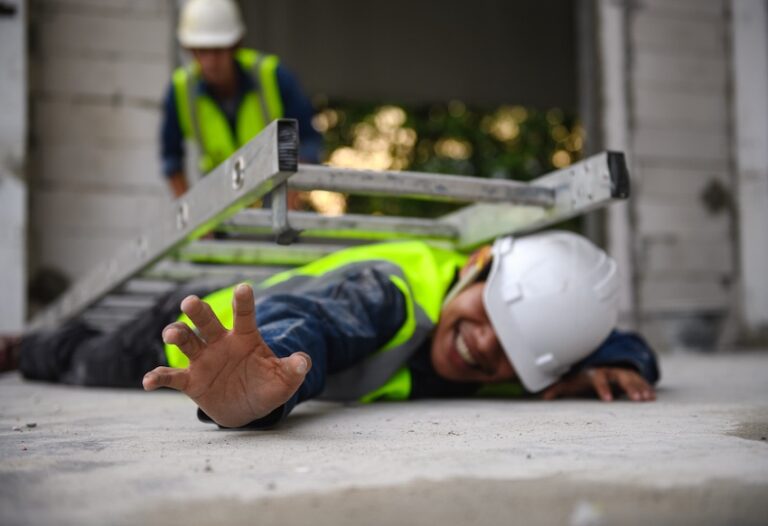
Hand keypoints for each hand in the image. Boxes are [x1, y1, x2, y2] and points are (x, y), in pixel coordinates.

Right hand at [142, 283, 311, 427]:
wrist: (248, 407)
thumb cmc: (266, 386)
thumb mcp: (284, 380)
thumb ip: (293, 369)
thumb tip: (304, 361)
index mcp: (245, 337)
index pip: (244, 315)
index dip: (243, 301)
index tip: (243, 287)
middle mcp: (220, 342)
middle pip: (207, 321)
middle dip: (198, 311)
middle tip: (190, 302)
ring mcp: (203, 359)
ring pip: (187, 341)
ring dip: (177, 334)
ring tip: (171, 333)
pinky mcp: (191, 380)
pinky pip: (172, 376)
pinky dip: (159, 377)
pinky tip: (149, 381)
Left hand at [541, 367, 654, 401]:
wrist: (599, 359)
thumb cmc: (584, 374)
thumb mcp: (571, 380)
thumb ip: (558, 388)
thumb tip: (543, 397)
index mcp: (596, 372)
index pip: (599, 379)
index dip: (603, 388)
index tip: (608, 400)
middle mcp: (611, 370)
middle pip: (621, 377)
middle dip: (629, 387)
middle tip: (636, 399)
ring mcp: (623, 372)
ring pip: (633, 378)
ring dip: (641, 388)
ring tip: (648, 399)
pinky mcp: (631, 375)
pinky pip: (640, 381)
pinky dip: (646, 387)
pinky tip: (652, 397)